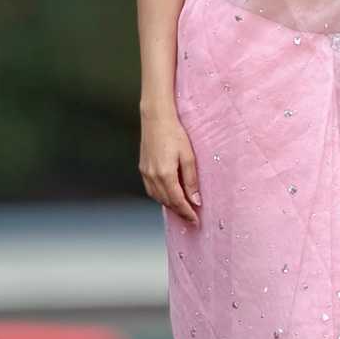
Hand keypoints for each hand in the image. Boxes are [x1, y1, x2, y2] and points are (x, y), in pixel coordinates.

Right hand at [139, 110, 200, 224]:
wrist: (156, 118)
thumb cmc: (174, 133)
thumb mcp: (188, 156)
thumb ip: (191, 180)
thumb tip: (195, 200)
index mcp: (165, 175)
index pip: (178, 202)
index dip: (187, 213)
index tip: (196, 220)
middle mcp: (153, 177)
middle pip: (167, 202)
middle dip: (180, 211)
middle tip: (191, 217)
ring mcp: (146, 173)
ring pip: (158, 198)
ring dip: (170, 205)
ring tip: (182, 208)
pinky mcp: (143, 168)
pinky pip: (151, 190)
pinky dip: (161, 196)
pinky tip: (169, 195)